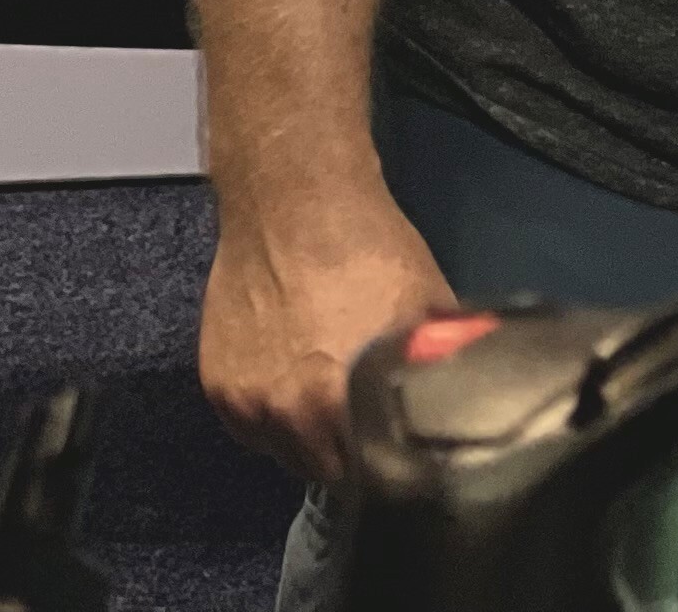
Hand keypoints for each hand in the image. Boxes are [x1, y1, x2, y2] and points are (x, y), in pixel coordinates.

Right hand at [200, 190, 451, 485]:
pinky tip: (298, 386)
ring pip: (285, 453)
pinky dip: (275, 419)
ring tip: (333, 398)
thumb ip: (437, 365)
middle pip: (324, 468)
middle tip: (369, 422)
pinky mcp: (216, 388)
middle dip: (349, 453)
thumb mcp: (427, 307)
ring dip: (310, 438)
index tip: (400, 449)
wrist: (295, 206)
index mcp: (341, 401)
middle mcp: (286, 414)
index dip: (388, 461)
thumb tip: (462, 396)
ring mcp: (245, 403)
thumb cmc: (369, 249)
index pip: (368, 472)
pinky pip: (252, 428)